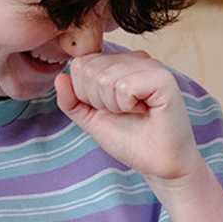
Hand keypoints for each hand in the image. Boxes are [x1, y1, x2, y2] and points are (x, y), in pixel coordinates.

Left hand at [56, 52, 205, 185]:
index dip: (86, 94)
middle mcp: (135, 59)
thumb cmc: (130, 139)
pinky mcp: (162, 79)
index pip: (80, 64)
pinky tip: (144, 111)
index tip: (110, 109)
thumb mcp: (91, 118)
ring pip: (105, 78)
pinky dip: (127, 106)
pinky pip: (124, 86)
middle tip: (123, 112)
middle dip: (98, 100)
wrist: (157, 163)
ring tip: (134, 112)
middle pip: (89, 69)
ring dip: (114, 105)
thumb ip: (71, 100)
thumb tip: (60, 77)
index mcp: (119, 63)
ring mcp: (150, 66)